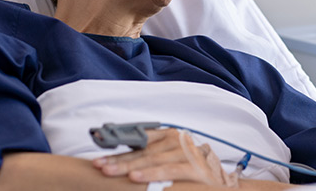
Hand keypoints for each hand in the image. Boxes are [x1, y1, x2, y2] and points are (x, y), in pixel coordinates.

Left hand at [92, 128, 239, 186]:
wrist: (216, 181)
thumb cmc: (189, 170)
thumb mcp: (167, 159)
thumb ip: (147, 157)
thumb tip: (116, 161)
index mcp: (168, 135)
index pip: (138, 141)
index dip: (117, 148)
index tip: (99, 155)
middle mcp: (177, 140)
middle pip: (142, 151)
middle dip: (118, 160)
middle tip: (99, 166)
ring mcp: (186, 152)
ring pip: (152, 160)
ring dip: (129, 167)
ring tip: (110, 171)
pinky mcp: (194, 167)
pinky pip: (168, 171)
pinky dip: (151, 174)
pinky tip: (135, 178)